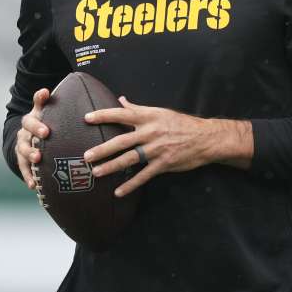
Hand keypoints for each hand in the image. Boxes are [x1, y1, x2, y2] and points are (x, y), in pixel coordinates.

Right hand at [14, 88, 50, 189]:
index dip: (37, 121)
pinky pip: (24, 169)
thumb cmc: (42, 120)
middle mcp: (24, 133)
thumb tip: (45, 90)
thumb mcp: (42, 110)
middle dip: (35, 134)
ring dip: (30, 155)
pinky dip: (28, 176)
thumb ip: (43, 101)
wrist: (29, 135)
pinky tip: (33, 185)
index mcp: (30, 120)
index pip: (31, 118)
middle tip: (45, 136)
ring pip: (23, 151)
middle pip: (26, 133)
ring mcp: (21, 147)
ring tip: (38, 159)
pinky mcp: (22, 160)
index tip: (46, 127)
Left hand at [82, 96, 252, 197]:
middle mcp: (151, 132)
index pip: (122, 114)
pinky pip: (144, 176)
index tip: (87, 118)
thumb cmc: (181, 124)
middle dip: (103, 149)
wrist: (205, 138)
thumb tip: (121, 100)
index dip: (104, 115)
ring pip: (130, 159)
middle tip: (86, 155)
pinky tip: (118, 191)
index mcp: (149, 117)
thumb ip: (138, 108)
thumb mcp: (160, 112)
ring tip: (96, 172)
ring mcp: (157, 149)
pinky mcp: (163, 164)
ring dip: (111, 166)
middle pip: (122, 140)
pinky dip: (130, 185)